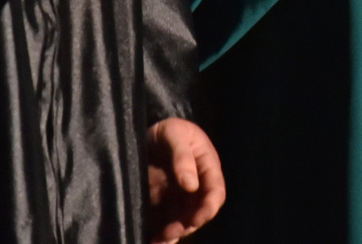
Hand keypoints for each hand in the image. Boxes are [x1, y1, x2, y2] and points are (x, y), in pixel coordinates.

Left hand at [144, 117, 224, 240]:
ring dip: (174, 233)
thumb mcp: (174, 134)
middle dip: (186, 225)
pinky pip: (166, 222)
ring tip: (158, 240)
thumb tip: (191, 186)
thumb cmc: (167, 130)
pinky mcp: (164, 204)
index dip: (208, 208)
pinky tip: (153, 240)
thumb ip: (182, 156)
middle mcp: (197, 186)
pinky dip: (161, 234)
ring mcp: (180, 197)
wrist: (146, 133)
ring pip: (183, 221)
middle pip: (198, 212)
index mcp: (207, 167)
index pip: (215, 192)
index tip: (195, 219)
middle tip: (169, 232)